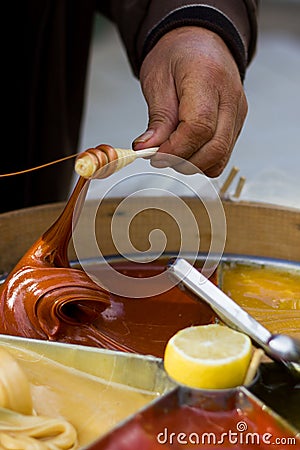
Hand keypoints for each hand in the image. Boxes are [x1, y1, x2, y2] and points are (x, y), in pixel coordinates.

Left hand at [133, 26, 247, 176]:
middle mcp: (230, 97)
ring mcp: (238, 113)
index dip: (176, 149)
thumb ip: (157, 119)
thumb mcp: (157, 80)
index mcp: (208, 78)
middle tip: (160, 158)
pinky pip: (223, 154)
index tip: (155, 156)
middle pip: (214, 147)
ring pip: (221, 156)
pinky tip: (187, 151)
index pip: (199, 127)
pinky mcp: (237, 124)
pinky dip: (203, 161)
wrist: (201, 41)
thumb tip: (147, 149)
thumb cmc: (178, 55)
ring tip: (172, 153)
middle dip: (184, 162)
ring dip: (193, 165)